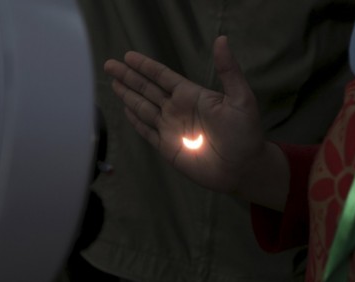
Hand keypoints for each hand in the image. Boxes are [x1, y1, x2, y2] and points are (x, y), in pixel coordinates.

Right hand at [104, 36, 264, 192]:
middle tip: (110, 65)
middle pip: (147, 89)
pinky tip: (126, 111)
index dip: (145, 66)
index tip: (129, 56)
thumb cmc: (244, 133)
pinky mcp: (167, 148)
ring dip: (128, 96)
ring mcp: (171, 129)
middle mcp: (178, 109)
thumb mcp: (241, 99)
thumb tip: (222, 40)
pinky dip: (136, 122)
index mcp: (192, 95)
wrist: (242, 168)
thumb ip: (229, 71)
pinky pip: (147, 132)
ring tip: (113, 84)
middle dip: (128, 77)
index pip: (163, 76)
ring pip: (143, 108)